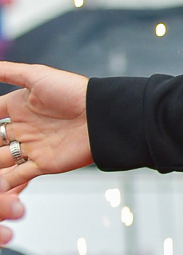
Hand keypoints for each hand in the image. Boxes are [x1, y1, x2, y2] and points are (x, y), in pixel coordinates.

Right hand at [0, 63, 91, 243]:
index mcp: (18, 106)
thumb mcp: (35, 76)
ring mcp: (32, 147)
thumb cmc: (72, 92)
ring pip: (0, 158)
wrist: (102, 115)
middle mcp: (22, 127)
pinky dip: (5, 183)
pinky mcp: (44, 164)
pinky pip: (18, 176)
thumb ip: (7, 71)